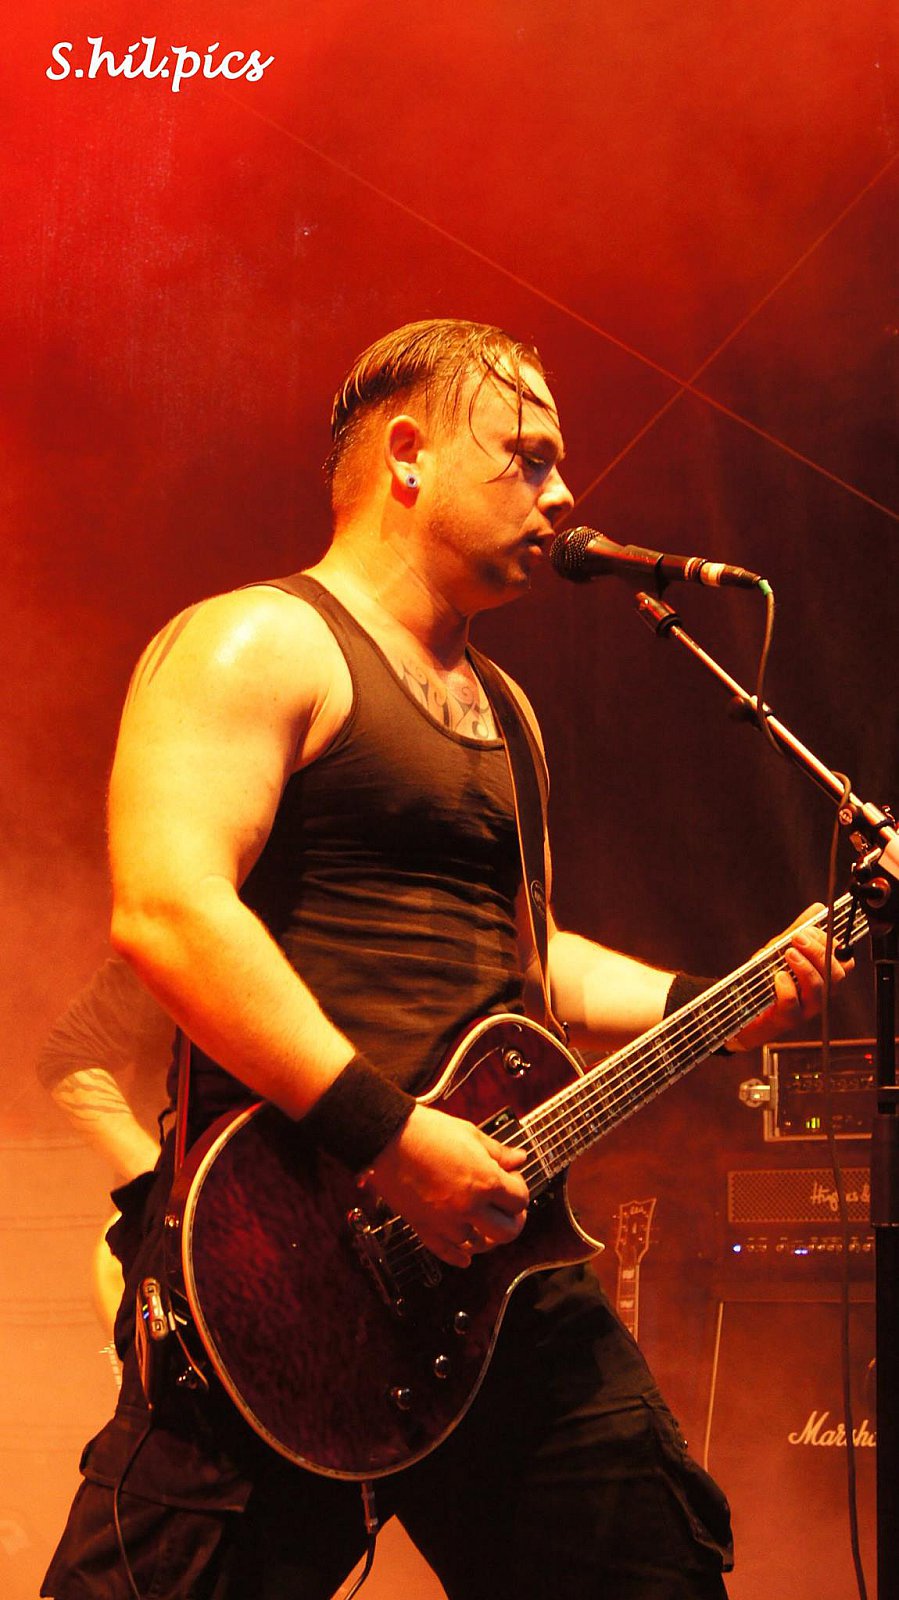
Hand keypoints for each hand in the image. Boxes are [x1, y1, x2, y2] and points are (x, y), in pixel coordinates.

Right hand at [366, 1103, 529, 1267]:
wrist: (387, 1137)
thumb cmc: (427, 1131)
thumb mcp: (470, 1134)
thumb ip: (498, 1152)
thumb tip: (519, 1158)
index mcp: (485, 1181)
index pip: (520, 1200)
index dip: (519, 1189)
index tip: (511, 1180)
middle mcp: (469, 1207)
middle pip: (507, 1232)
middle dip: (512, 1220)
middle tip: (507, 1208)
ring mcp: (446, 1222)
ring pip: (477, 1244)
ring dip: (483, 1234)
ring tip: (483, 1222)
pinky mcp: (424, 1227)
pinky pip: (446, 1252)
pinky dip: (458, 1256)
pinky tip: (465, 1256)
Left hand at [728, 903, 852, 1052]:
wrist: (741, 1008)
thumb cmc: (766, 980)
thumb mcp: (780, 951)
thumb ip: (798, 932)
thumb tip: (817, 909)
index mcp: (823, 977)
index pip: (844, 961)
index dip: (831, 944)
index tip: (809, 930)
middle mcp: (819, 994)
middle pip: (837, 974)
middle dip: (819, 952)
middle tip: (797, 938)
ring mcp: (805, 1009)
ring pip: (819, 989)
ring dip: (805, 966)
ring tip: (788, 953)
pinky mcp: (786, 1019)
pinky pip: (793, 1004)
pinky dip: (787, 987)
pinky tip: (778, 976)